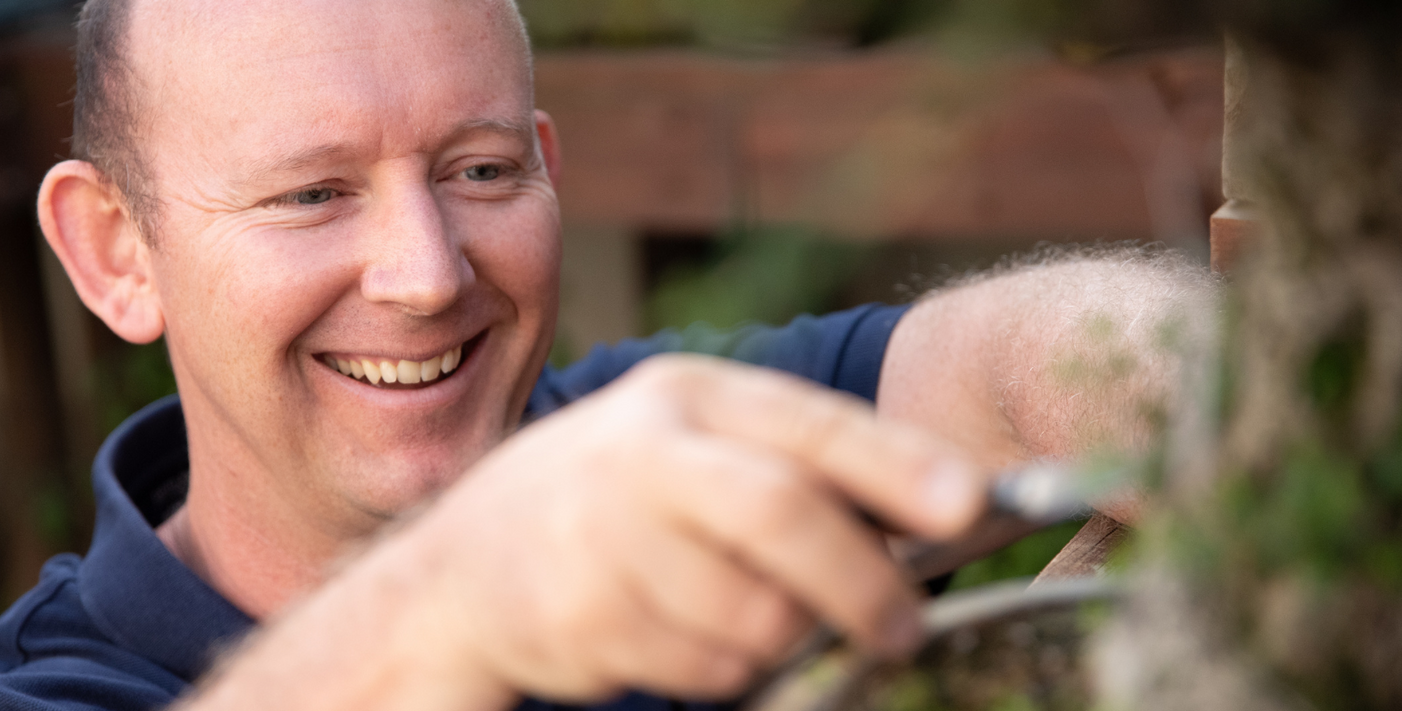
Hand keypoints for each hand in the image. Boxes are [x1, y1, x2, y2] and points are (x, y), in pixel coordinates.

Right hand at [391, 354, 986, 703]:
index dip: (896, 465)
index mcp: (685, 396)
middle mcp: (639, 453)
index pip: (806, 425)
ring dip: (782, 636)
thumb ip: (799, 462)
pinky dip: (724, 668)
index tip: (970, 505)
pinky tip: (681, 633)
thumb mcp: (692, 444)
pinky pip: (704, 667)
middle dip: (863, 583)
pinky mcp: (578, 617)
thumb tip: (953, 507)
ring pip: (753, 614)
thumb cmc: (615, 498)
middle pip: (783, 515)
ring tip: (750, 615)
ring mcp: (600, 536)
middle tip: (903, 627)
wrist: (462, 564)